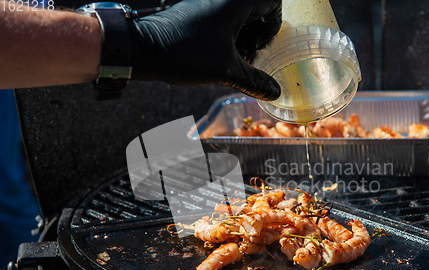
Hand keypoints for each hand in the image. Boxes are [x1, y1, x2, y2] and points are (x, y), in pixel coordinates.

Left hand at [128, 0, 281, 100]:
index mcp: (235, 2)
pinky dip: (227, 33)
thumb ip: (254, 80)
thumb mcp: (225, 71)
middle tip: (249, 54)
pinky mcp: (197, 9)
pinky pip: (223, 15)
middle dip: (258, 33)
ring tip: (233, 57)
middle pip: (257, 8)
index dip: (273, 27)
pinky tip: (218, 54)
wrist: (143, 47)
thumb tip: (275, 92)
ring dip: (243, 34)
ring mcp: (209, 1)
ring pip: (240, 13)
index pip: (272, 3)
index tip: (260, 46)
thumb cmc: (184, 53)